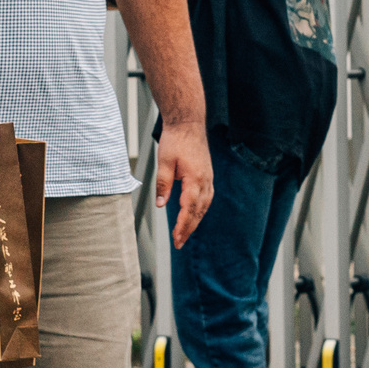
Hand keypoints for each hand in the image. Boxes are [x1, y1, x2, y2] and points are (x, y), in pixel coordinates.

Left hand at [156, 119, 213, 246]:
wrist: (188, 124)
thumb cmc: (176, 140)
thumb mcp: (164, 161)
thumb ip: (163, 184)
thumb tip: (160, 205)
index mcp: (195, 179)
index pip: (189, 208)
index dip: (182, 226)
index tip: (176, 238)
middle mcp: (205, 181)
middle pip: (198, 211)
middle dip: (188, 229)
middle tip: (179, 243)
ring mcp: (208, 178)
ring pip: (204, 206)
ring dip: (195, 221)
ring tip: (184, 234)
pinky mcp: (207, 176)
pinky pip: (206, 198)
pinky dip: (200, 210)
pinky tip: (194, 215)